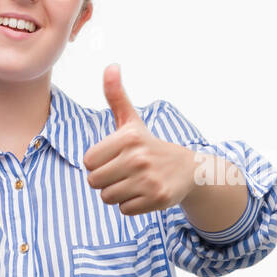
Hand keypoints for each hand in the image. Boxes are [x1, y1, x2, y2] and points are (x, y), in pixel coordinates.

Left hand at [83, 64, 195, 215]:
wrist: (188, 169)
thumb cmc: (150, 145)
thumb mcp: (132, 121)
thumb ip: (116, 96)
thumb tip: (110, 65)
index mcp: (129, 137)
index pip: (88, 161)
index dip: (97, 163)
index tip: (114, 159)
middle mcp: (139, 157)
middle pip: (95, 182)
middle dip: (105, 181)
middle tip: (123, 173)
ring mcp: (149, 179)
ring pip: (108, 198)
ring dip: (117, 194)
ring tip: (133, 183)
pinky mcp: (157, 198)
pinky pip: (124, 210)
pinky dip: (131, 206)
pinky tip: (143, 194)